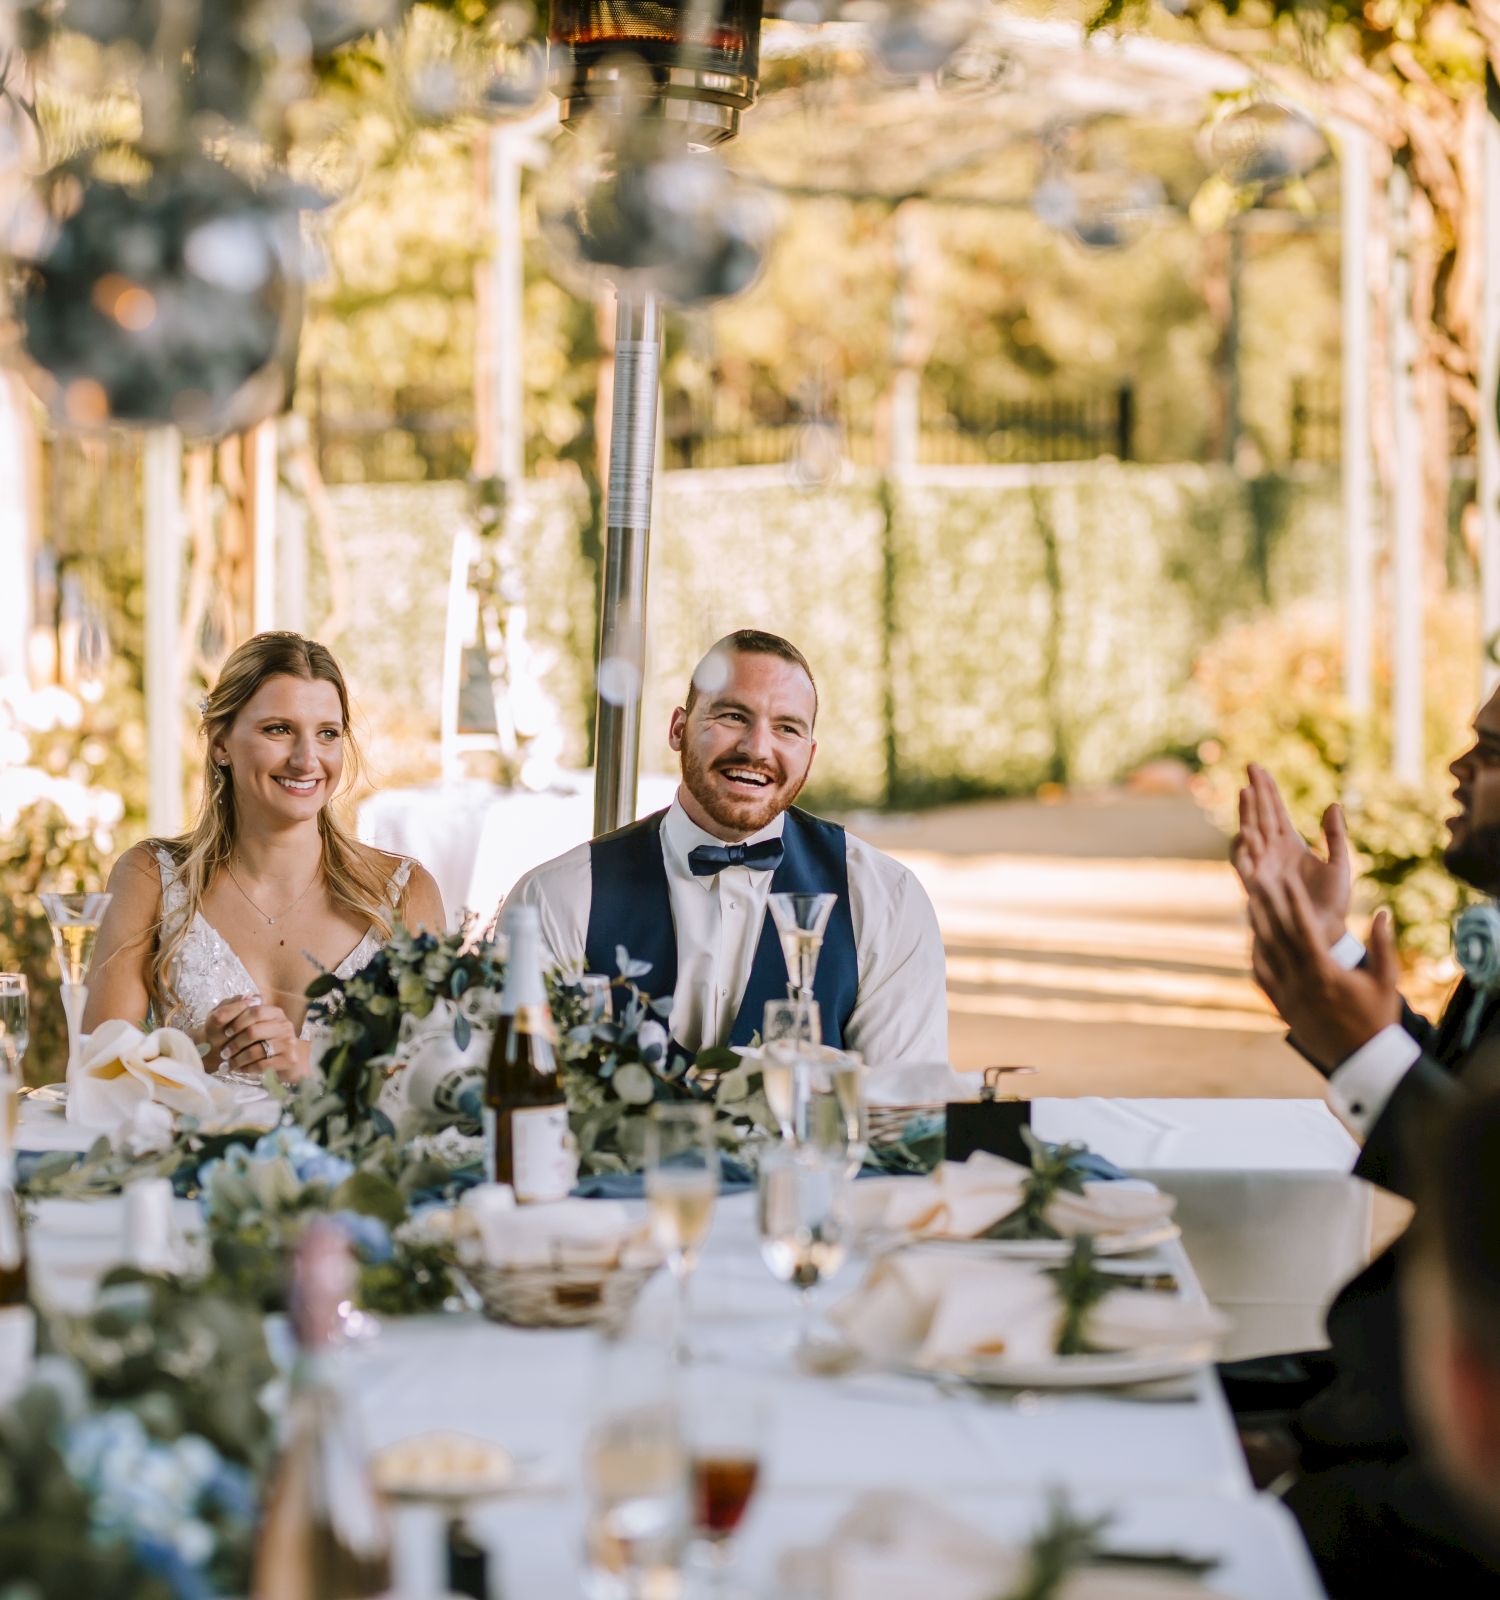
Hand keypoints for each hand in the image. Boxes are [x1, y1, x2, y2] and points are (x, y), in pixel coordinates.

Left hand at [204, 995, 306, 1082]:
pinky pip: (261, 1065)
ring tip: (227, 1064)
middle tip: (223, 1052)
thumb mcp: (251, 1023)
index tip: (225, 1032)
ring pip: (256, 1051)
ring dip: (237, 1059)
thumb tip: (243, 999)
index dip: (237, 1021)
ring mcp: (288, 1042)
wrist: (285, 1060)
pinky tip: (239, 1069)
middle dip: (234, 1043)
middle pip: (253, 1031)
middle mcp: (284, 1025)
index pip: (255, 1011)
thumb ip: (243, 1010)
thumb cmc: (262, 1040)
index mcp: (275, 1012)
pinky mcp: (288, 1059)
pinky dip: (246, 1068)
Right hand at [1231, 763, 1350, 945]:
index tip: (1258, 768)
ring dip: (1247, 814)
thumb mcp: (1340, 864)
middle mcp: (1272, 852)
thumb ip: (1335, 836)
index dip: (1268, 790)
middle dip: (1255, 792)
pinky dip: (1242, 848)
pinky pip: (1244, 864)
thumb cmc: (1332, 902)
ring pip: (1250, 833)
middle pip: (1260, 816)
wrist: (1325, 932)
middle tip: (1250, 768)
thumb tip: (1333, 804)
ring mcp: (1262, 866)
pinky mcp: (1257, 885)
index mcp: (1290, 844)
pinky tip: (1245, 832)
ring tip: (1247, 792)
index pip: (1275, 811)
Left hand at [1247, 873, 1400, 1073]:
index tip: (1285, 879)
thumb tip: (1382, 911)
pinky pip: (1262, 976)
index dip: (1293, 902)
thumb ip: (1381, 944)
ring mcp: (1287, 995)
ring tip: (1249, 901)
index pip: (1304, 929)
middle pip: (1277, 936)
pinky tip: (1253, 940)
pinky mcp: (1281, 1007)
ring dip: (1256, 927)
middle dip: (1267, 905)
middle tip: (1255, 879)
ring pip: (1264, 954)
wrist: (1362, 1059)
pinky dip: (1256, 956)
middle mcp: (1301, 982)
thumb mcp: (1386, 980)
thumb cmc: (1378, 1016)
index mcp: (1325, 972)